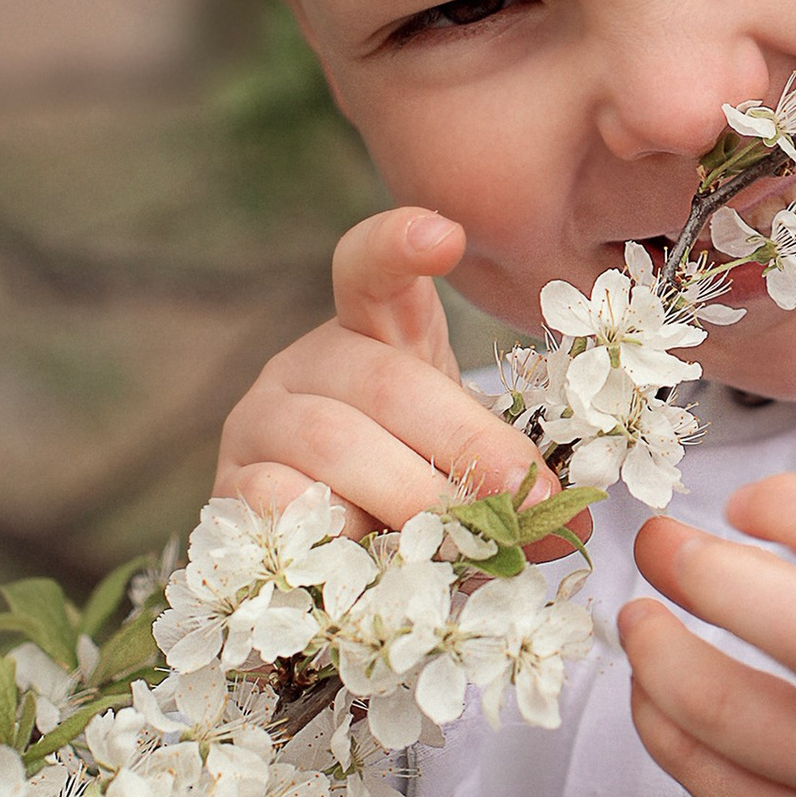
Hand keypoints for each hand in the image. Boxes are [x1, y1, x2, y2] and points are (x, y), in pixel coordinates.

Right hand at [216, 207, 559, 535]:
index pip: (370, 268)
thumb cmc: (414, 495)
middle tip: (525, 499)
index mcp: (373, 333)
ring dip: (409, 500)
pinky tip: (370, 561)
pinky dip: (338, 535)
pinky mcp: (229, 487)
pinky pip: (280, 502)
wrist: (332, 562)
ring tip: (457, 546)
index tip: (445, 234)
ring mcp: (257, 421)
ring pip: (332, 444)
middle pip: (384, 382)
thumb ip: (510, 478)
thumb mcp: (467, 468)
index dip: (400, 245)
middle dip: (467, 447)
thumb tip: (567, 523)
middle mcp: (306, 363)